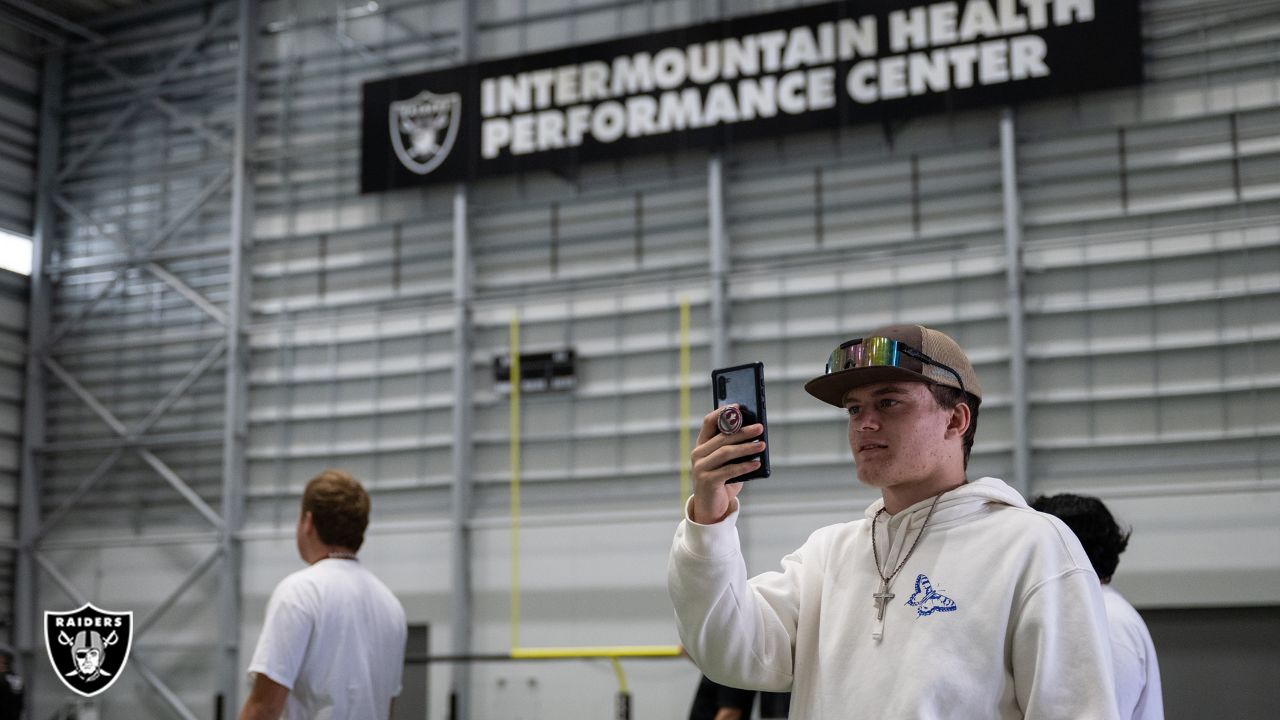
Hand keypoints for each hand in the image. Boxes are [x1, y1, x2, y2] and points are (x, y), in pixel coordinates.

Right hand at [690, 406, 764, 523]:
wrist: (711, 508)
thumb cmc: (723, 481)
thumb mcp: (728, 462)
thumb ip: (735, 448)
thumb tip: (755, 434)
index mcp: (702, 445)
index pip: (709, 422)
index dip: (723, 413)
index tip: (739, 407)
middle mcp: (698, 454)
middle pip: (722, 437)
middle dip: (743, 431)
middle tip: (759, 428)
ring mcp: (700, 468)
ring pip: (726, 452)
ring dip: (747, 448)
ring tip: (762, 445)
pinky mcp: (707, 481)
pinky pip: (729, 470)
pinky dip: (745, 466)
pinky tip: (757, 464)